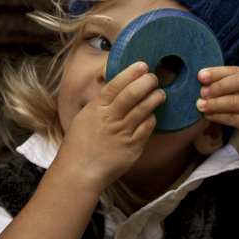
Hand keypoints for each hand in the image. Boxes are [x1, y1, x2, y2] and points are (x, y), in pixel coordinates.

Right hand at [57, 61, 165, 190]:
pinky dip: (152, 118)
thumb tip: (118, 89)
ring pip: (144, 109)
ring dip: (155, 97)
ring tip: (159, 93)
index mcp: (96, 109)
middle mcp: (110, 119)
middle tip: (154, 78)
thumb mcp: (85, 118)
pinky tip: (152, 114)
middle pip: (133, 94)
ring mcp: (122, 133)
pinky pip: (147, 128)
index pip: (116, 84)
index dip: (131, 73)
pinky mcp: (133, 147)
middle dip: (147, 82)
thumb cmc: (79, 145)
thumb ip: (101, 104)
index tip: (142, 65)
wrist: (79, 173)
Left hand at [196, 66, 238, 161]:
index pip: (237, 72)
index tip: (200, 75)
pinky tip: (208, 115)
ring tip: (200, 105)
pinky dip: (219, 116)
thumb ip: (235, 89)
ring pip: (235, 102)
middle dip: (218, 86)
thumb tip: (205, 84)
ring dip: (215, 103)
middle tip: (202, 92)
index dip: (218, 72)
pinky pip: (235, 119)